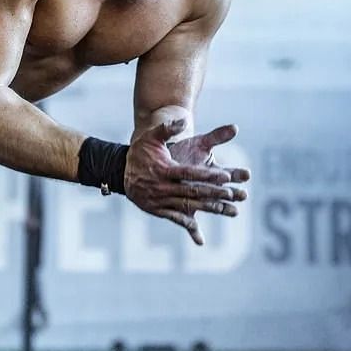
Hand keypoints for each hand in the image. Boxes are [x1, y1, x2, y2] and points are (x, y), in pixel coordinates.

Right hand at [124, 119, 248, 245]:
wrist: (118, 170)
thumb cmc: (139, 151)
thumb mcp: (151, 137)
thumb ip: (167, 128)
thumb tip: (183, 121)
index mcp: (163, 169)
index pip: (190, 173)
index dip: (208, 175)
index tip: (225, 176)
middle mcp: (161, 187)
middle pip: (192, 191)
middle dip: (213, 193)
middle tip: (232, 193)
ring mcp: (158, 200)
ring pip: (186, 206)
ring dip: (207, 208)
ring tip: (226, 209)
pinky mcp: (155, 210)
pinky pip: (173, 218)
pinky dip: (186, 224)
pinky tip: (199, 229)